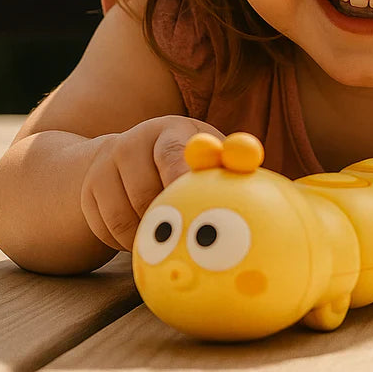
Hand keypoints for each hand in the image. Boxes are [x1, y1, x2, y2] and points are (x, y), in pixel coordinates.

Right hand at [80, 116, 224, 252]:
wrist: (123, 154)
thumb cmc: (183, 158)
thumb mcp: (204, 152)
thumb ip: (231, 166)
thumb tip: (284, 191)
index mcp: (171, 131)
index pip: (173, 154)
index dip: (180, 178)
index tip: (193, 202)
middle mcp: (133, 142)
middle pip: (145, 194)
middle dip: (165, 220)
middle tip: (185, 236)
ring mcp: (105, 165)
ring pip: (124, 218)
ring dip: (145, 236)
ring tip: (165, 236)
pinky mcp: (87, 189)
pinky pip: (106, 229)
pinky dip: (125, 242)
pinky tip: (142, 235)